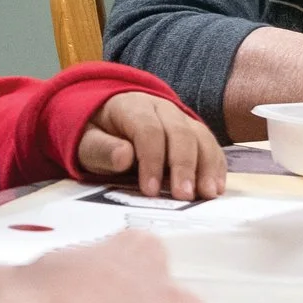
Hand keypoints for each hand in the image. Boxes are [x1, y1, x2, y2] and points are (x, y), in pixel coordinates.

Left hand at [77, 92, 225, 199]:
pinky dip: (216, 165)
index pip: (147, 130)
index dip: (151, 159)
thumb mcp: (87, 143)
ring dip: (206, 166)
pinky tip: (216, 187)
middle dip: (183, 165)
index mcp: (131, 106)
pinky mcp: (193, 131)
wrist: (108, 120)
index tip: (149, 190)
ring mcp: (180, 117)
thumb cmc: (98, 135)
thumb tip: (123, 156)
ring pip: (200, 136)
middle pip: (180, 132)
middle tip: (183, 195)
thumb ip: (102, 149)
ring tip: (207, 194)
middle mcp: (161, 108)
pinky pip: (209, 144)